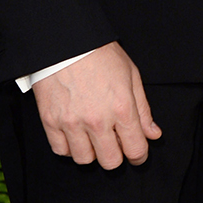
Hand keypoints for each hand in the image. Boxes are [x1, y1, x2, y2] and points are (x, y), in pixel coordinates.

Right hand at [32, 41, 161, 168]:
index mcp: (121, 108)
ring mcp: (72, 122)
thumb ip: (143, 109)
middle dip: (116, 156)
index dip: (139, 155)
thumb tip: (152, 133)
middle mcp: (97, 120)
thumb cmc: (100, 54)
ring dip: (91, 152)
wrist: (66, 41)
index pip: (135, 149)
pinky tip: (75, 134)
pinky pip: (60, 150)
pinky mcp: (50, 121)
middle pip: (110, 161)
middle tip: (115, 144)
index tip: (137, 154)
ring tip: (93, 136)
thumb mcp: (131, 75)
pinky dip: (68, 147)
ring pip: (84, 159)